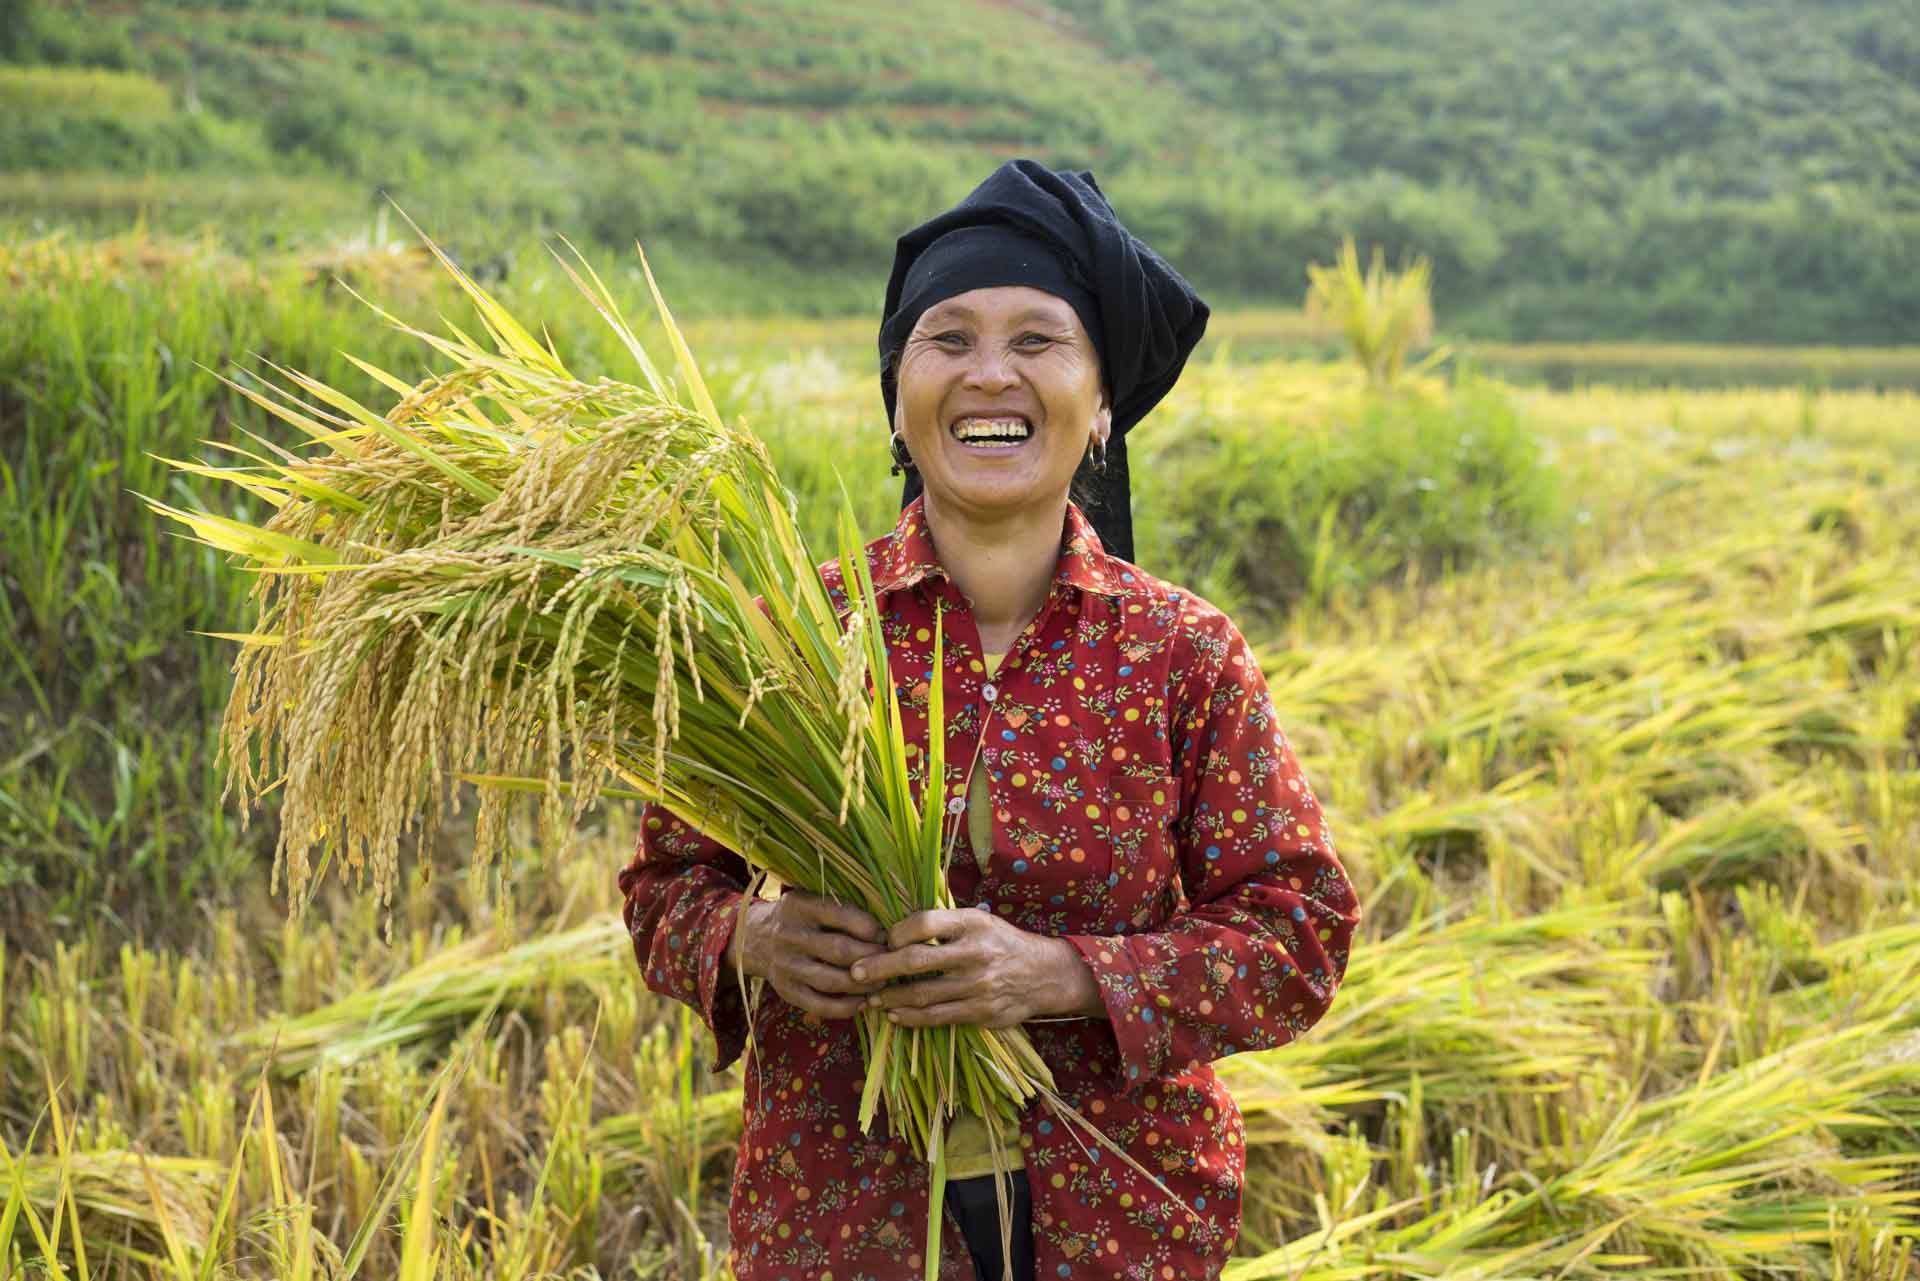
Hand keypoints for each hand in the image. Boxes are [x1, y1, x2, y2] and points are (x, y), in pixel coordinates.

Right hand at [728, 891, 887, 1019]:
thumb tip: (887, 929)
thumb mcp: (813, 900)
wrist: (755, 938)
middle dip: (873, 959)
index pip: (842, 915)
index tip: (888, 936)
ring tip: (882, 983)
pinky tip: (863, 1002)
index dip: (871, 928)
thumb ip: (842, 908)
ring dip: (863, 985)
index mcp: (800, 906)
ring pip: (832, 981)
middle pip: (840, 950)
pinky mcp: (786, 991)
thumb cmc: (800, 917)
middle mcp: (790, 935)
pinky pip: (820, 1005)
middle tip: (892, 962)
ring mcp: (786, 966)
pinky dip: (846, 1007)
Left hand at [848, 908, 1102, 1028]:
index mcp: (973, 923)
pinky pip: (938, 1017)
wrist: (1044, 974)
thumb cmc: (1001, 942)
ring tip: (871, 998)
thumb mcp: (979, 920)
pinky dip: (912, 1017)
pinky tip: (895, 1015)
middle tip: (855, 973)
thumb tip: (894, 930)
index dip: (897, 932)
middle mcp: (975, 953)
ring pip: (923, 994)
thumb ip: (943, 925)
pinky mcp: (981, 1012)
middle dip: (879, 968)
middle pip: (916, 961)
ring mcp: (978, 985)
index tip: (884, 940)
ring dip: (891, 998)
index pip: (924, 924)